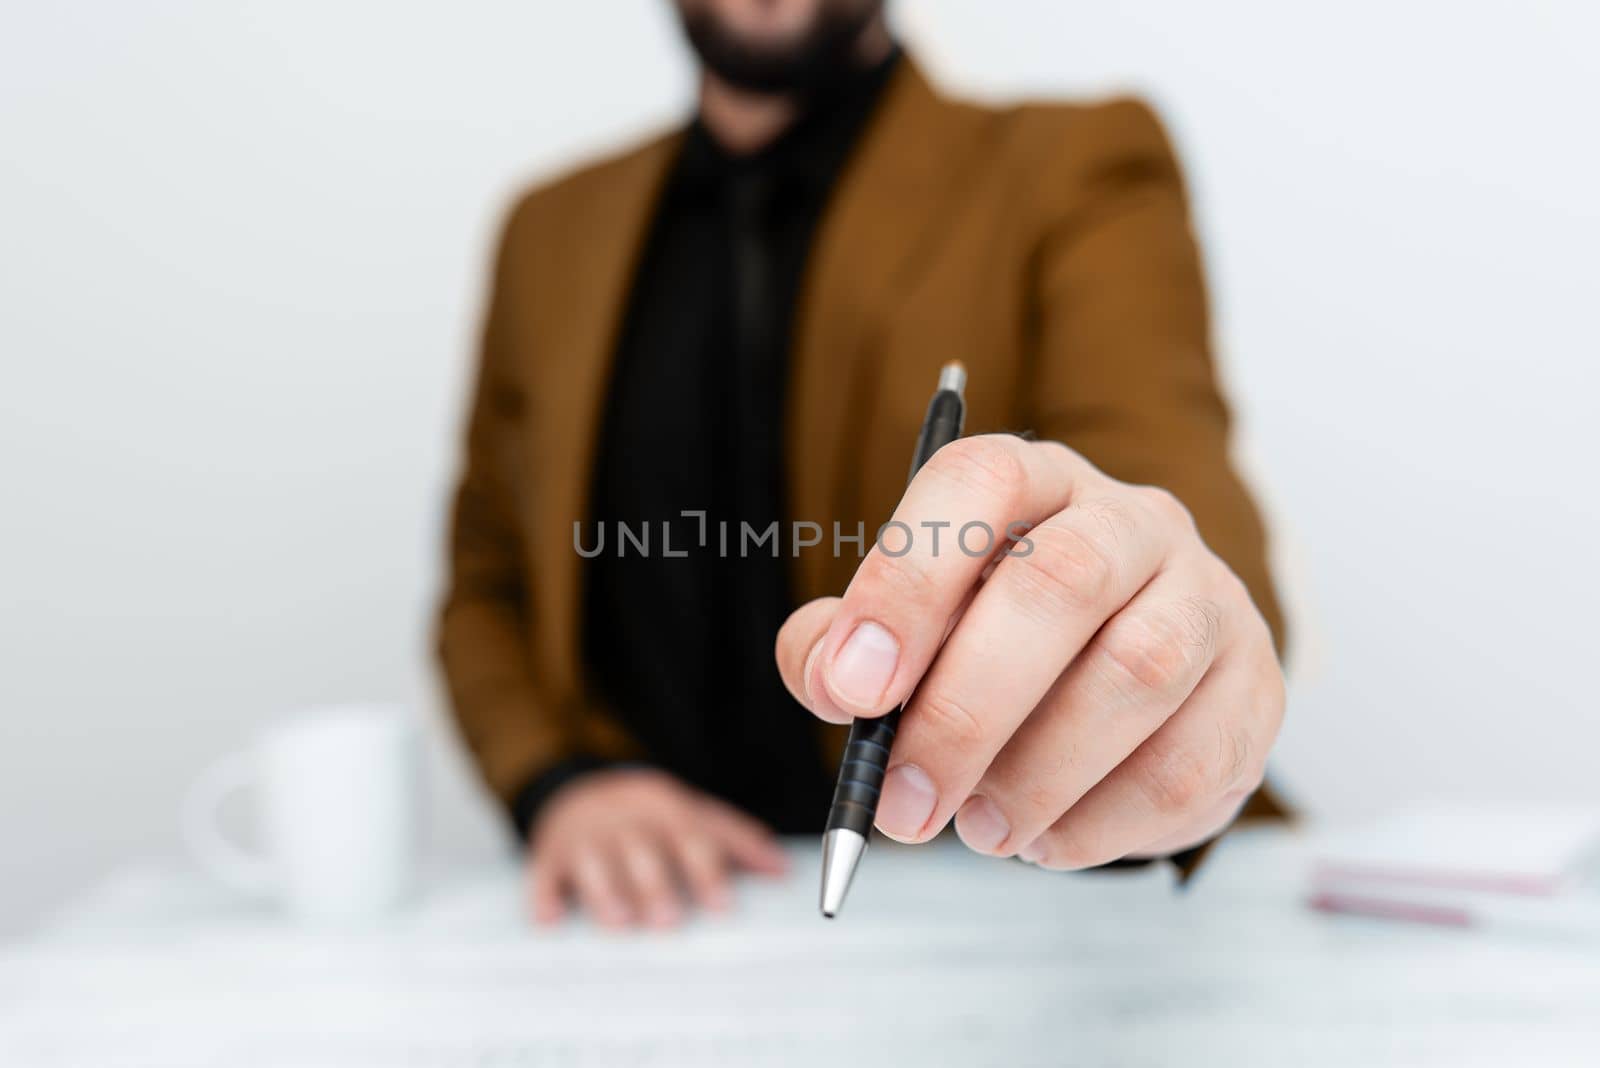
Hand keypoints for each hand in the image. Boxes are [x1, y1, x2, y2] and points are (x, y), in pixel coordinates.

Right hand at [527, 768, 788, 927]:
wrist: (579, 789)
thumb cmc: (649, 816)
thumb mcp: (691, 814)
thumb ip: (735, 840)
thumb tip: (782, 870)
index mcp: (662, 806)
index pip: (687, 834)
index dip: (706, 870)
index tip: (722, 906)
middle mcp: (623, 817)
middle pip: (640, 848)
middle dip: (655, 883)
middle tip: (669, 921)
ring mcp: (584, 834)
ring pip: (593, 859)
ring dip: (605, 891)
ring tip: (620, 923)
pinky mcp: (549, 852)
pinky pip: (543, 871)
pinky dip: (544, 895)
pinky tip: (548, 920)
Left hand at [775, 435, 1283, 867]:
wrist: (1127, 689)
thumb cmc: (992, 648)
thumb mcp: (904, 633)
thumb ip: (840, 647)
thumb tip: (834, 680)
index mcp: (1034, 484)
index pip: (977, 484)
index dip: (909, 582)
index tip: (853, 687)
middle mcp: (1131, 521)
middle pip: (1064, 582)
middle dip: (968, 709)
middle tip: (905, 800)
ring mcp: (1208, 599)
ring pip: (1139, 673)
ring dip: (1038, 775)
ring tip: (978, 829)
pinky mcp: (1254, 690)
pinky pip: (1188, 764)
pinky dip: (1100, 823)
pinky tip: (1046, 838)